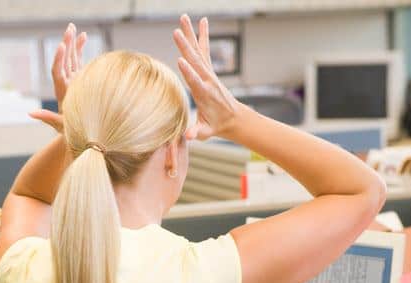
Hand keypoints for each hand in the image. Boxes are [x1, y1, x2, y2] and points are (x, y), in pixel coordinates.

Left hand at [30, 23, 86, 132]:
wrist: (79, 134)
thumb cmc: (70, 132)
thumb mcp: (59, 125)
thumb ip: (46, 117)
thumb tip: (29, 113)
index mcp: (61, 91)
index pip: (57, 71)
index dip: (59, 58)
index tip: (62, 46)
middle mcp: (66, 83)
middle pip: (64, 60)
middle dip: (66, 44)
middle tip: (68, 29)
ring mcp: (73, 80)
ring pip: (71, 58)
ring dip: (72, 43)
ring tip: (73, 27)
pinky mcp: (81, 79)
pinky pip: (79, 61)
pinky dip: (80, 48)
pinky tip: (84, 35)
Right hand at [173, 15, 241, 140]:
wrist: (234, 118)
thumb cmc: (216, 126)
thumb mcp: (207, 132)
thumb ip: (198, 133)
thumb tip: (189, 137)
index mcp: (205, 95)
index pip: (196, 82)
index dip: (189, 72)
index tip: (181, 60)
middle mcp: (207, 80)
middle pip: (195, 61)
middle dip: (186, 47)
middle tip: (176, 31)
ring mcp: (209, 73)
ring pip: (198, 51)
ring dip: (190, 34)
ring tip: (183, 17)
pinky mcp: (209, 69)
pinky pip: (205, 49)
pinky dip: (202, 36)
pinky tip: (201, 21)